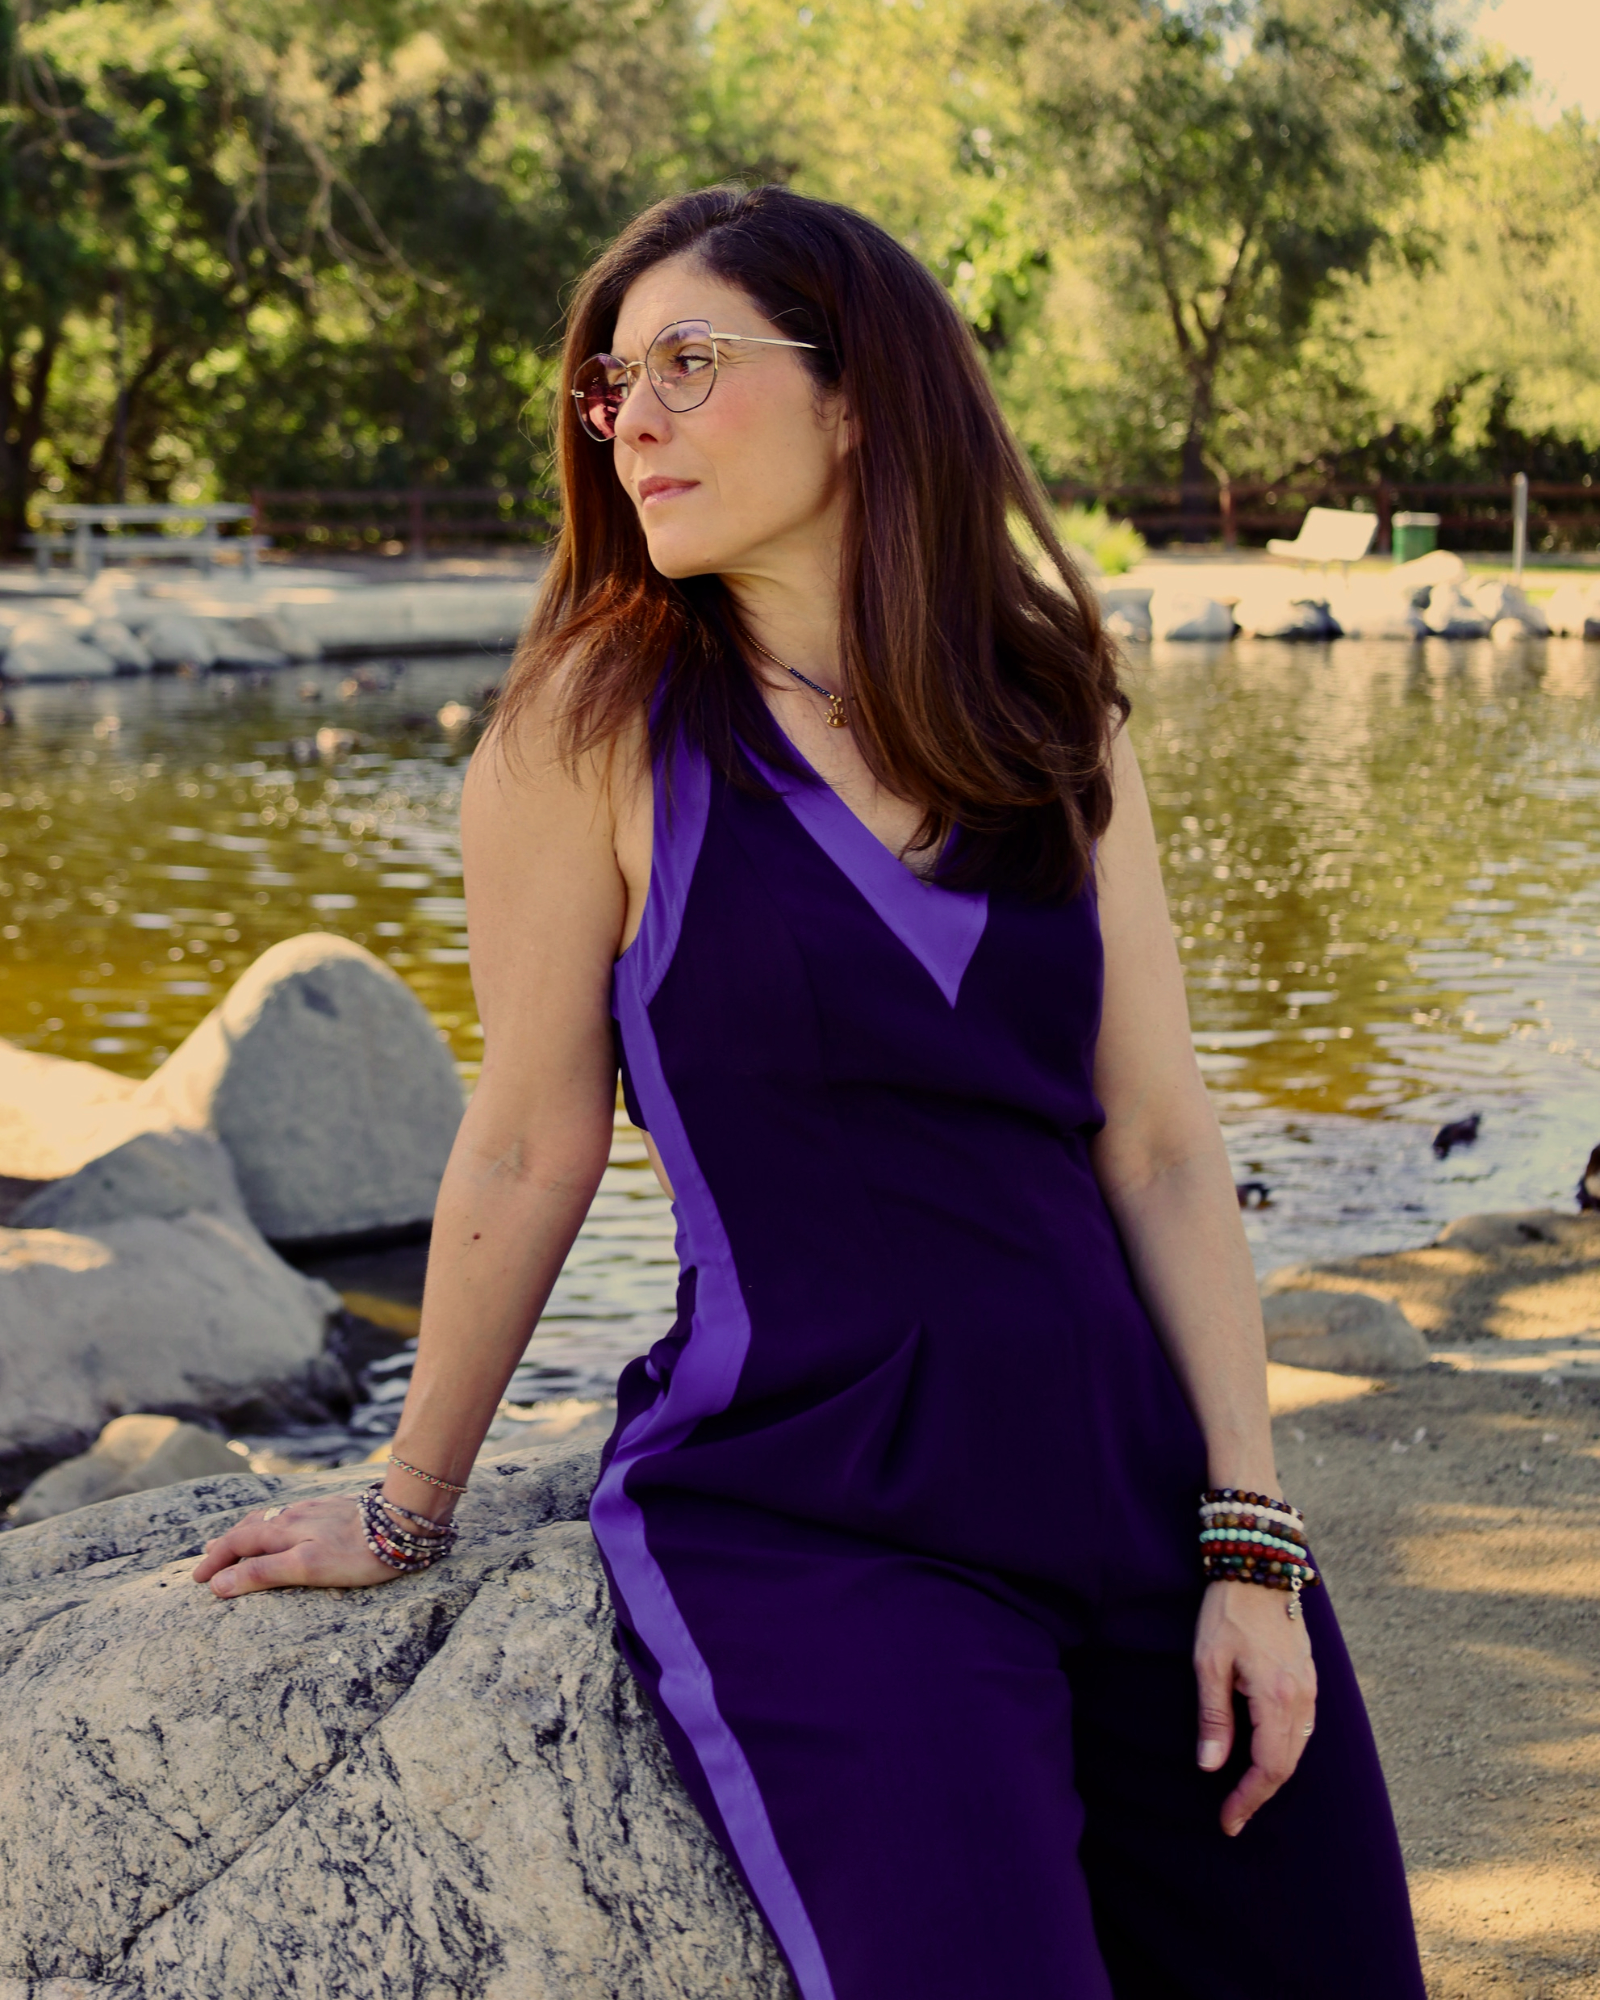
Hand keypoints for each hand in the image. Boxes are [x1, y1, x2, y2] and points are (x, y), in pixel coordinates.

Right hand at [191, 1494, 399, 1596]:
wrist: (403, 1521)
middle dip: (227, 1544)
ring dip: (249, 1532)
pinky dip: (274, 1526)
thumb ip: (263, 1574)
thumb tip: (219, 1584)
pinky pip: (291, 1516)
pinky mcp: (334, 1509)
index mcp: (283, 1530)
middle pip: (251, 1528)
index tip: (198, 1579)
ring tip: (238, 1540)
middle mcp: (294, 1515)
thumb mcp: (306, 1568)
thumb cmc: (357, 1551)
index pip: (238, 1544)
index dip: (216, 1561)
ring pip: (272, 1520)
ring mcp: (315, 1510)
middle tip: (209, 1557)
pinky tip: (286, 1529)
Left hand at [1194, 1578, 1316, 1835]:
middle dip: (1260, 1795)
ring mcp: (1311, 1688)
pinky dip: (1285, 1750)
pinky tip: (1265, 1753)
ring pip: (1299, 1748)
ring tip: (1246, 1792)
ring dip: (1274, 1774)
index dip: (1248, 1799)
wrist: (1259, 1565)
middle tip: (1233, 1816)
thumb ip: (1213, 1716)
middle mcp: (1303, 1699)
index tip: (1228, 1821)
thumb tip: (1210, 1766)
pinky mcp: (1310, 1677)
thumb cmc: (1227, 1611)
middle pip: (1287, 1765)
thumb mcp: (1209, 1662)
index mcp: (1278, 1698)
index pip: (1268, 1768)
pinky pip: (1304, 1728)